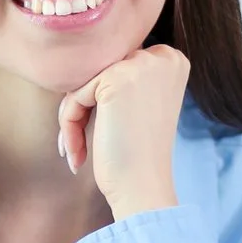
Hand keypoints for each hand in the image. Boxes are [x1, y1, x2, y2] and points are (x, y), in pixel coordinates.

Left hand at [58, 44, 186, 217]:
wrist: (143, 188)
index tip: (101, 130)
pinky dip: (69, 125)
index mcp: (172, 59)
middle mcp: (162, 56)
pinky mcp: (116, 80)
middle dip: (83, 106)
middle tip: (79, 145)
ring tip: (77, 151)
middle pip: (99, 69)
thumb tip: (81, 55)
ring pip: (84, 81)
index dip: (99, 98)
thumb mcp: (139, 103)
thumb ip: (123, 76)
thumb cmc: (137, 154)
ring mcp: (141, 65)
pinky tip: (78, 153)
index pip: (116, 63)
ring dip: (72, 118)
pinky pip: (74, 95)